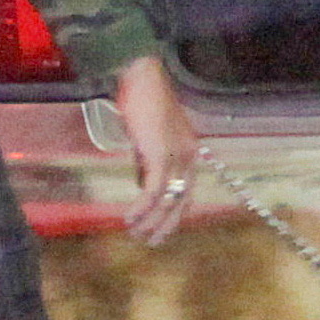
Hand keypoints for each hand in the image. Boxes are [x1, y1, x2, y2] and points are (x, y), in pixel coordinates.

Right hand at [113, 52, 199, 246]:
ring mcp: (176, 156)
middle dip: (166, 224)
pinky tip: (130, 218)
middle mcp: (188, 156)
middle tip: (151, 242)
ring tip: (136, 234)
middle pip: (181, 201)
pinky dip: (141, 208)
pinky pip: (152, 191)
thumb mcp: (148, 137)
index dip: (174, 213)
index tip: (160, 228)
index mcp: (189, 151)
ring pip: (167, 200)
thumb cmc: (141, 101)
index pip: (187, 191)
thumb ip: (147, 160)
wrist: (140, 77)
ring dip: (151, 221)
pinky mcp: (160, 155)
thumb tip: (141, 183)